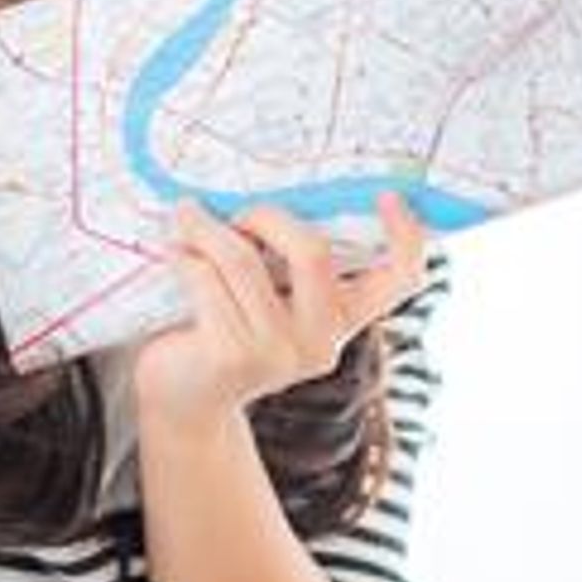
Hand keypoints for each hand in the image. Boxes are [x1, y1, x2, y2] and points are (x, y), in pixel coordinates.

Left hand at [132, 192, 432, 436]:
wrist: (181, 398)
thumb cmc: (226, 326)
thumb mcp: (272, 295)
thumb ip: (287, 258)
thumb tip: (273, 184)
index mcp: (342, 317)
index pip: (401, 279)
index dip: (408, 236)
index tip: (388, 195)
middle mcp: (321, 340)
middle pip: (313, 252)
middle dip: (265, 216)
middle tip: (233, 213)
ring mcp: (278, 353)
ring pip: (244, 259)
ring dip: (205, 228)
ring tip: (186, 218)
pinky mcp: (232, 356)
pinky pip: (205, 279)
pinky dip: (184, 256)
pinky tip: (174, 255)